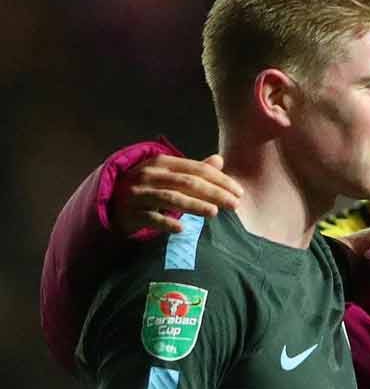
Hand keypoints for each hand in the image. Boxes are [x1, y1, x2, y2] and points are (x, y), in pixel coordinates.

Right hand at [111, 154, 242, 234]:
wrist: (112, 202)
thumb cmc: (148, 187)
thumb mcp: (169, 174)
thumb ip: (194, 169)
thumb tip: (219, 160)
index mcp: (162, 162)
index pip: (197, 169)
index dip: (220, 180)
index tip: (239, 192)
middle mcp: (149, 175)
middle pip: (187, 183)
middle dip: (214, 193)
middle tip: (235, 205)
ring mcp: (139, 194)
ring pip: (171, 198)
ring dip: (195, 206)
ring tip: (215, 213)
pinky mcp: (131, 213)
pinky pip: (151, 218)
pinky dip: (166, 222)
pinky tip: (182, 229)